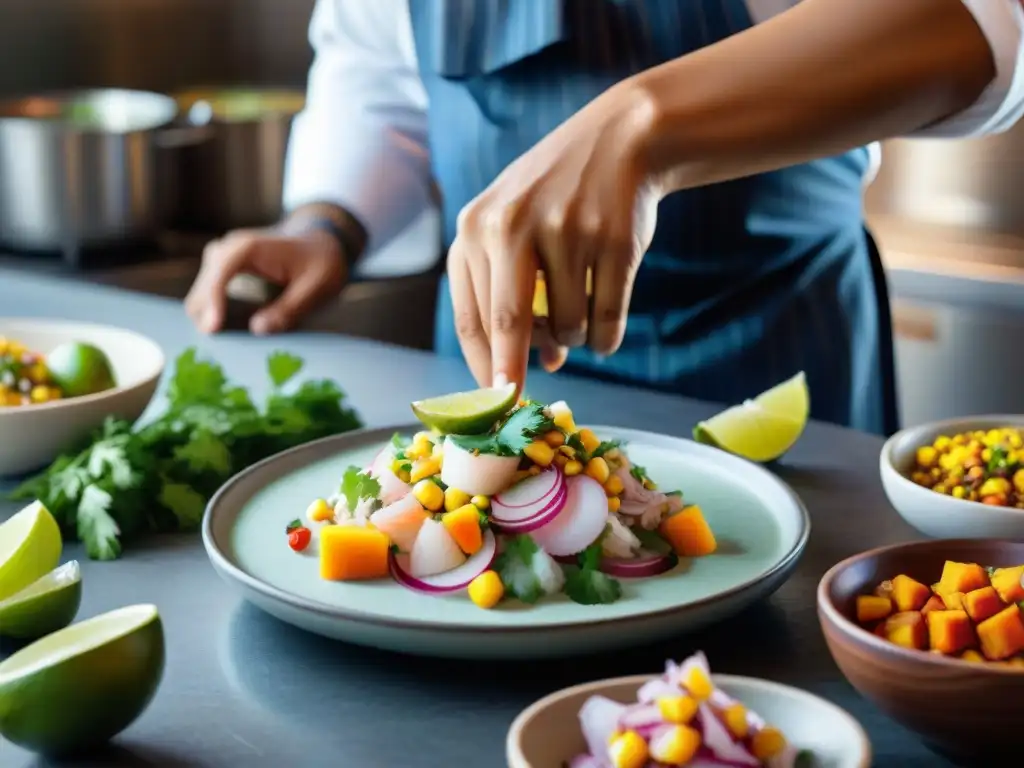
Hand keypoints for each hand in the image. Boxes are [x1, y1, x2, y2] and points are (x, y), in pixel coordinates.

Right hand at [185, 228, 345, 334]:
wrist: (321, 242)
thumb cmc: (321, 262)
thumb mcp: (316, 287)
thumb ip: (290, 309)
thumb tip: (257, 329)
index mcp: (249, 248)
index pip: (219, 276)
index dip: (213, 303)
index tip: (214, 330)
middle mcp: (229, 248)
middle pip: (203, 286)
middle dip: (207, 315)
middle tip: (220, 345)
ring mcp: (223, 258)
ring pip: (201, 291)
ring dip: (207, 316)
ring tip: (223, 342)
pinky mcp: (225, 269)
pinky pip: (208, 292)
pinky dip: (212, 311)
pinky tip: (223, 331)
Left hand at [448, 82, 659, 390]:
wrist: (620, 138)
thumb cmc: (555, 195)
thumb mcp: (511, 225)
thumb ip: (505, 291)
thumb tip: (535, 366)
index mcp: (475, 227)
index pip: (472, 318)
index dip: (482, 369)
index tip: (492, 403)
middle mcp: (512, 226)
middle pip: (511, 329)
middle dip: (517, 372)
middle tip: (522, 399)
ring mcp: (565, 231)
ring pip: (566, 328)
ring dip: (574, 341)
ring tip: (576, 317)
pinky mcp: (612, 241)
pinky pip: (606, 320)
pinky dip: (606, 338)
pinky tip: (604, 333)